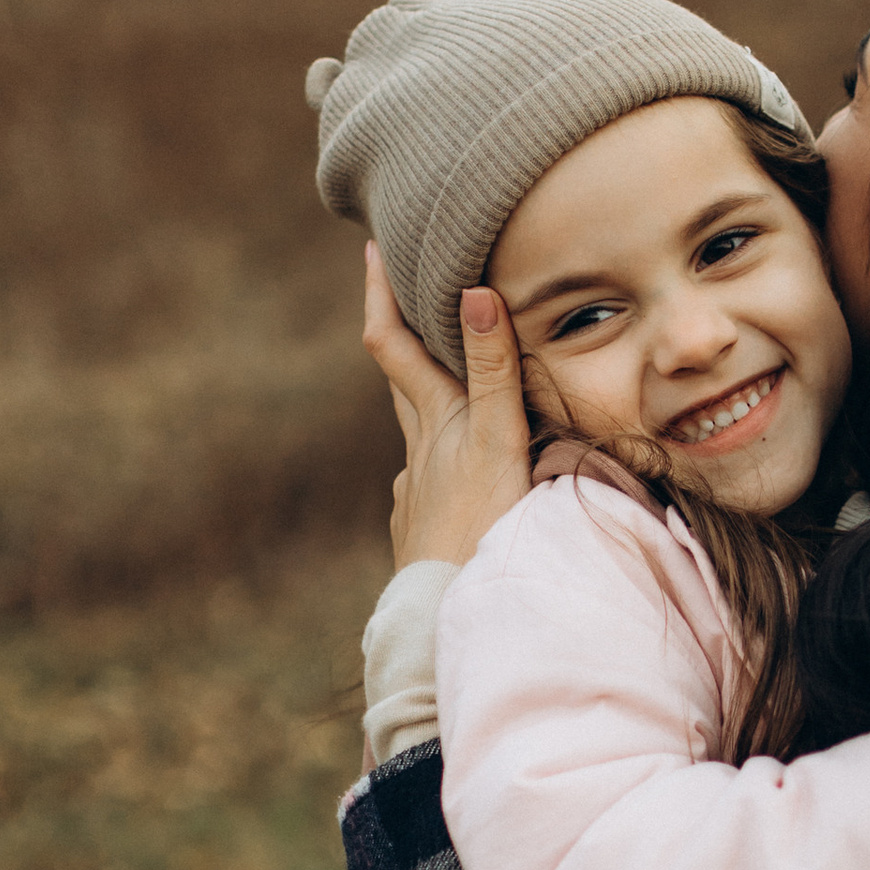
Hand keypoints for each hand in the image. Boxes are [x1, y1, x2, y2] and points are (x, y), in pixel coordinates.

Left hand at [362, 247, 536, 571]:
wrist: (447, 617)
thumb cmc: (482, 530)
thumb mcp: (497, 442)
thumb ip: (491, 372)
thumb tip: (473, 292)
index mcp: (433, 423)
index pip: (393, 346)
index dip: (381, 297)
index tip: (372, 252)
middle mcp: (415, 454)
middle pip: (403, 384)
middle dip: (406, 340)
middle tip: (414, 301)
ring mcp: (413, 495)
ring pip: (417, 436)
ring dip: (429, 405)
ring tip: (452, 388)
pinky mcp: (421, 533)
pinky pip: (427, 484)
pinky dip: (441, 465)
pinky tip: (457, 479)